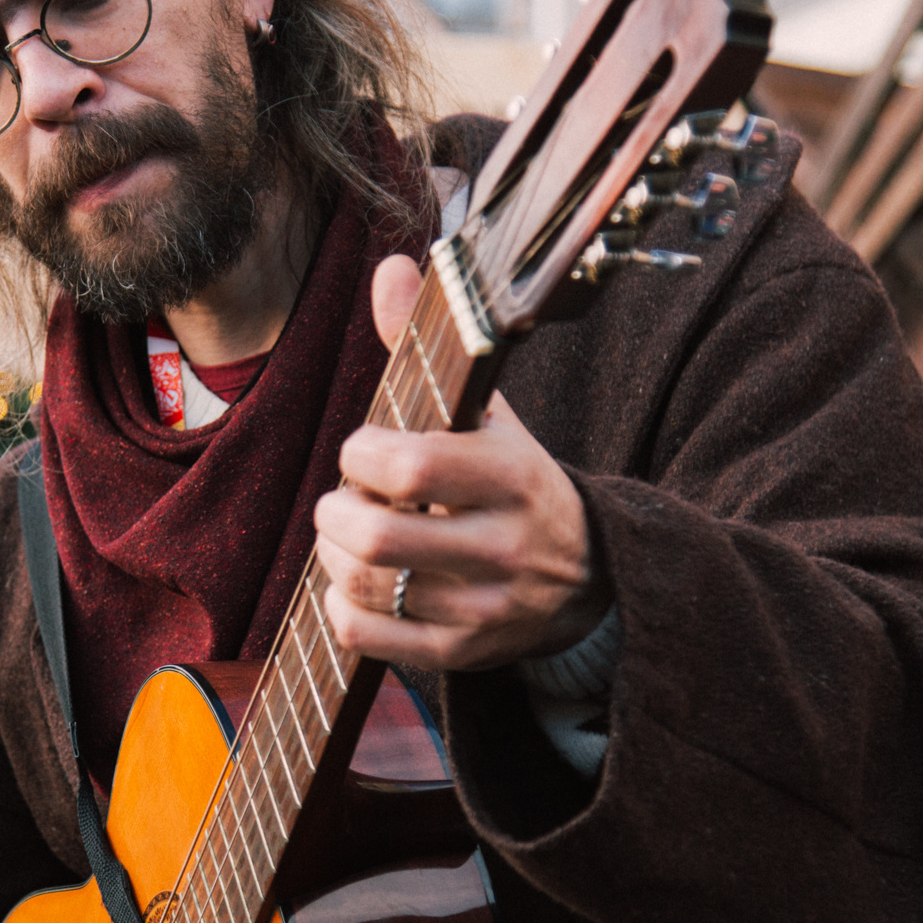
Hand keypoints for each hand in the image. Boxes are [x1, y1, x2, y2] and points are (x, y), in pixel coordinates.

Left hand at [313, 256, 610, 672]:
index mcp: (514, 474)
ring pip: (363, 584)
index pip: (409, 467)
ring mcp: (485, 609)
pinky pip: (364, 636)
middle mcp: (505, 547)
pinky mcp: (463, 655)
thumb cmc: (515, 481)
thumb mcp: (488, 413)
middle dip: (335, 509)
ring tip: (349, 534)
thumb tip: (392, 266)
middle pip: (374, 535)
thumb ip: (430, 345)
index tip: (366, 450)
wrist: (589, 578)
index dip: (361, 455)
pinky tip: (359, 583)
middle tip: (345, 497)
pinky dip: (342, 606)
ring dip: (333, 554)